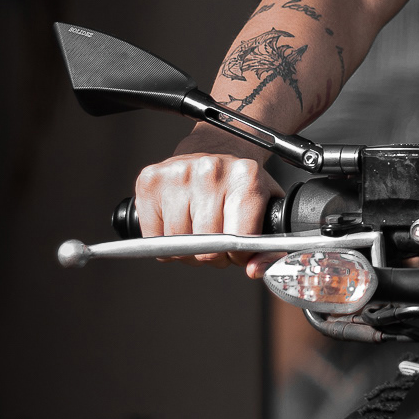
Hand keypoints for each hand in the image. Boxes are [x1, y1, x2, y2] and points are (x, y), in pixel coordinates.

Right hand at [134, 152, 279, 267]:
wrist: (214, 149)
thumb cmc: (239, 183)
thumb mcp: (266, 208)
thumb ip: (268, 246)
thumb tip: (255, 270)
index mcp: (245, 176)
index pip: (238, 239)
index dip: (238, 255)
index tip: (238, 249)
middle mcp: (210, 171)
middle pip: (206, 246)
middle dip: (213, 254)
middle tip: (217, 239)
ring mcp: (177, 174)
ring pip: (177, 245)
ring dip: (188, 250)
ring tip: (198, 230)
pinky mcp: (150, 181)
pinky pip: (152, 237)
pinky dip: (164, 241)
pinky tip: (178, 222)